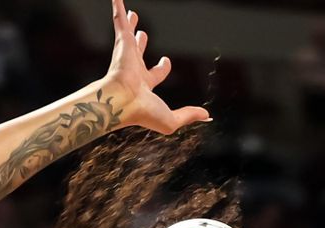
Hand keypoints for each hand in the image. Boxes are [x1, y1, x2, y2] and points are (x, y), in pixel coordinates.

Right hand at [105, 0, 209, 132]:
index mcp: (144, 84)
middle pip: (138, 52)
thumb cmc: (143, 113)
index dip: (162, 67)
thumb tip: (207, 116)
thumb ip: (189, 115)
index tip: (166, 61)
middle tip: (142, 33)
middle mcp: (133, 68)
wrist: (122, 102)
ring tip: (131, 12)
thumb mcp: (172, 119)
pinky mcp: (121, 42)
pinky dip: (117, 7)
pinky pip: (118, 19)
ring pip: (128, 34)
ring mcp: (125, 55)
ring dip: (129, 23)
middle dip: (140, 43)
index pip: (156, 73)